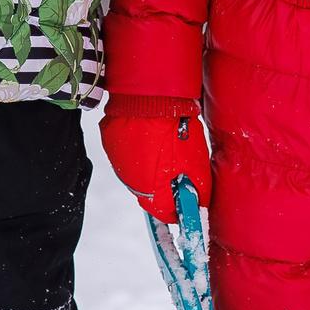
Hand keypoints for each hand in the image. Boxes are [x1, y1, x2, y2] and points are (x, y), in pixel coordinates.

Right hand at [99, 95, 210, 223]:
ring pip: (138, 173)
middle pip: (151, 193)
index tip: (189, 198)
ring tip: (166, 146)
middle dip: (167, 184)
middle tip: (181, 165)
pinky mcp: (111, 143)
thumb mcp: (196, 164)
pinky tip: (151, 136)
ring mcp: (117, 161)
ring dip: (152, 166)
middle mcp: (128, 181)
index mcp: (149, 191)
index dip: (180, 206)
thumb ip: (198, 190)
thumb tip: (199, 205)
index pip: (165, 213)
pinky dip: (139, 150)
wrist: (151, 96)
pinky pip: (127, 154)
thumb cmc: (175, 130)